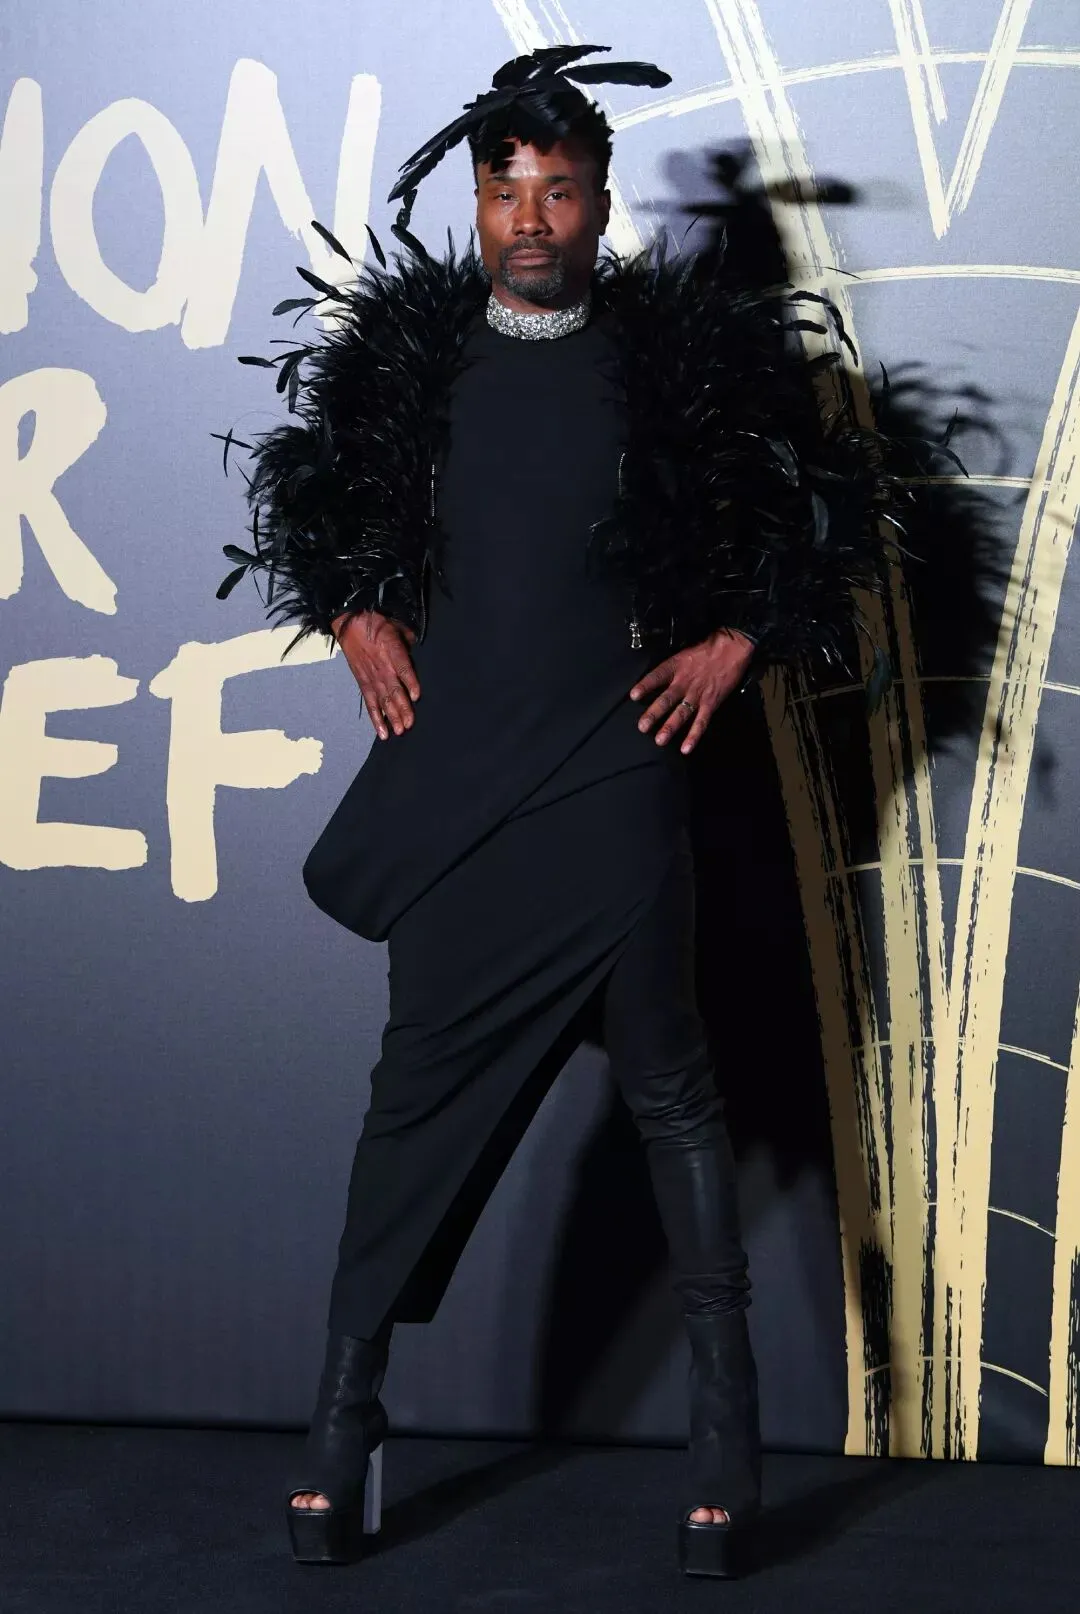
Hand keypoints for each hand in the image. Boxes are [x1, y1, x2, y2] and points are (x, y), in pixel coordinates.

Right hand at [331, 608, 419, 739]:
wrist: (349, 623)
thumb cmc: (375, 623)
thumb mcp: (396, 625)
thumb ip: (408, 639)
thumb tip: (416, 648)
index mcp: (391, 651)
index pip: (402, 669)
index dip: (409, 682)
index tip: (416, 696)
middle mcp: (381, 667)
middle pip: (393, 690)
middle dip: (402, 708)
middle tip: (409, 724)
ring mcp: (371, 677)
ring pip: (383, 700)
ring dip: (391, 717)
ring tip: (399, 731)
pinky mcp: (363, 683)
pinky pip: (370, 703)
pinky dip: (376, 718)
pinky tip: (382, 732)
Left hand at [630, 628, 754, 753]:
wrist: (731, 649)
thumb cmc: (705, 651)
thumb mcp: (682, 655)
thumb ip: (670, 669)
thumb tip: (655, 682)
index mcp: (675, 667)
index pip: (657, 676)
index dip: (645, 685)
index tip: (633, 695)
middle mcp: (684, 682)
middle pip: (666, 699)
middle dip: (653, 714)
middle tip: (642, 727)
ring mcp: (697, 694)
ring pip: (681, 713)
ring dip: (670, 727)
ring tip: (659, 740)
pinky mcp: (711, 703)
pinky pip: (701, 722)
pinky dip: (694, 736)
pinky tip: (686, 749)